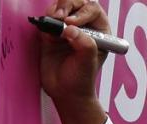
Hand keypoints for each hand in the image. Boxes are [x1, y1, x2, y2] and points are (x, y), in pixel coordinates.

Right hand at [39, 0, 108, 123]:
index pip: (93, 9)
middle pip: (76, 3)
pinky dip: (46, 18)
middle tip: (60, 17)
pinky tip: (46, 27)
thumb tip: (70, 29)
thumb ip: (84, 44)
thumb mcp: (88, 62)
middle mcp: (84, 27)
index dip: (82, 12)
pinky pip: (48, 18)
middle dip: (67, 5)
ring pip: (61, 7)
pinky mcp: (52, 33)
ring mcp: (67, 29)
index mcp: (99, 31)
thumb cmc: (81, 80)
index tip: (72, 23)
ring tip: (53, 21)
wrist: (65, 92)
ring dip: (56, 10)